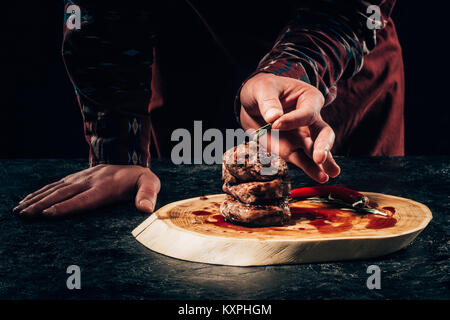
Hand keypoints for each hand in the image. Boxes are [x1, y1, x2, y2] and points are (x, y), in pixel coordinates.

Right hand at [12, 164, 160, 217]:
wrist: (131, 159)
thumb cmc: (140, 178)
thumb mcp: (150, 184)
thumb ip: (148, 195)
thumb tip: (144, 209)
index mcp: (106, 187)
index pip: (84, 199)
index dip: (66, 207)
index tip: (48, 214)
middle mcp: (89, 181)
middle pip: (63, 194)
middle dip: (43, 205)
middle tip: (24, 215)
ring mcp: (81, 178)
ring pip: (55, 189)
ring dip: (36, 199)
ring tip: (19, 210)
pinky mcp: (76, 177)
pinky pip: (56, 184)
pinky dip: (40, 192)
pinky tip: (28, 199)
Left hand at [240, 73, 340, 182]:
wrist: (251, 104)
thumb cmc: (261, 90)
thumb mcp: (262, 88)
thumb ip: (268, 101)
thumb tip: (274, 118)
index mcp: (308, 99)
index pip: (307, 112)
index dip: (293, 120)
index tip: (275, 124)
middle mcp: (311, 119)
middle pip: (324, 133)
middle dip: (323, 145)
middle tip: (320, 158)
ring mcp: (303, 136)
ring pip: (317, 150)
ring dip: (324, 162)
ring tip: (332, 173)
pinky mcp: (291, 149)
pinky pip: (303, 160)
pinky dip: (311, 169)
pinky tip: (321, 177)